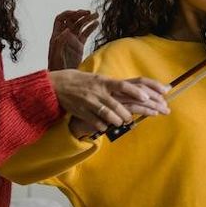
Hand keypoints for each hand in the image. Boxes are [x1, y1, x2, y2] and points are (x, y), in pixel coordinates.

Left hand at [48, 10, 99, 69]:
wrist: (62, 77)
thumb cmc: (56, 68)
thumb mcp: (57, 55)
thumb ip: (60, 42)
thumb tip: (67, 30)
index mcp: (57, 36)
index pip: (60, 19)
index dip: (68, 14)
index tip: (77, 13)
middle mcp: (64, 36)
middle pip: (72, 20)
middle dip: (80, 15)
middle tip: (89, 13)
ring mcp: (72, 40)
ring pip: (80, 26)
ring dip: (87, 19)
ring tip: (96, 15)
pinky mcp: (79, 46)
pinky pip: (85, 33)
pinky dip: (90, 28)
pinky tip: (96, 24)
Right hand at [49, 69, 169, 133]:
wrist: (58, 85)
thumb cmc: (83, 82)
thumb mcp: (99, 79)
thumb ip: (116, 86)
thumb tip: (139, 91)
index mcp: (104, 82)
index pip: (123, 85)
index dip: (136, 91)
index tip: (147, 97)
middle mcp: (98, 92)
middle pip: (118, 104)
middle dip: (130, 113)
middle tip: (139, 116)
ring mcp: (90, 103)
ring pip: (108, 115)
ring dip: (118, 120)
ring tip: (123, 121)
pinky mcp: (82, 112)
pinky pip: (97, 123)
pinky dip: (104, 126)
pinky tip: (107, 126)